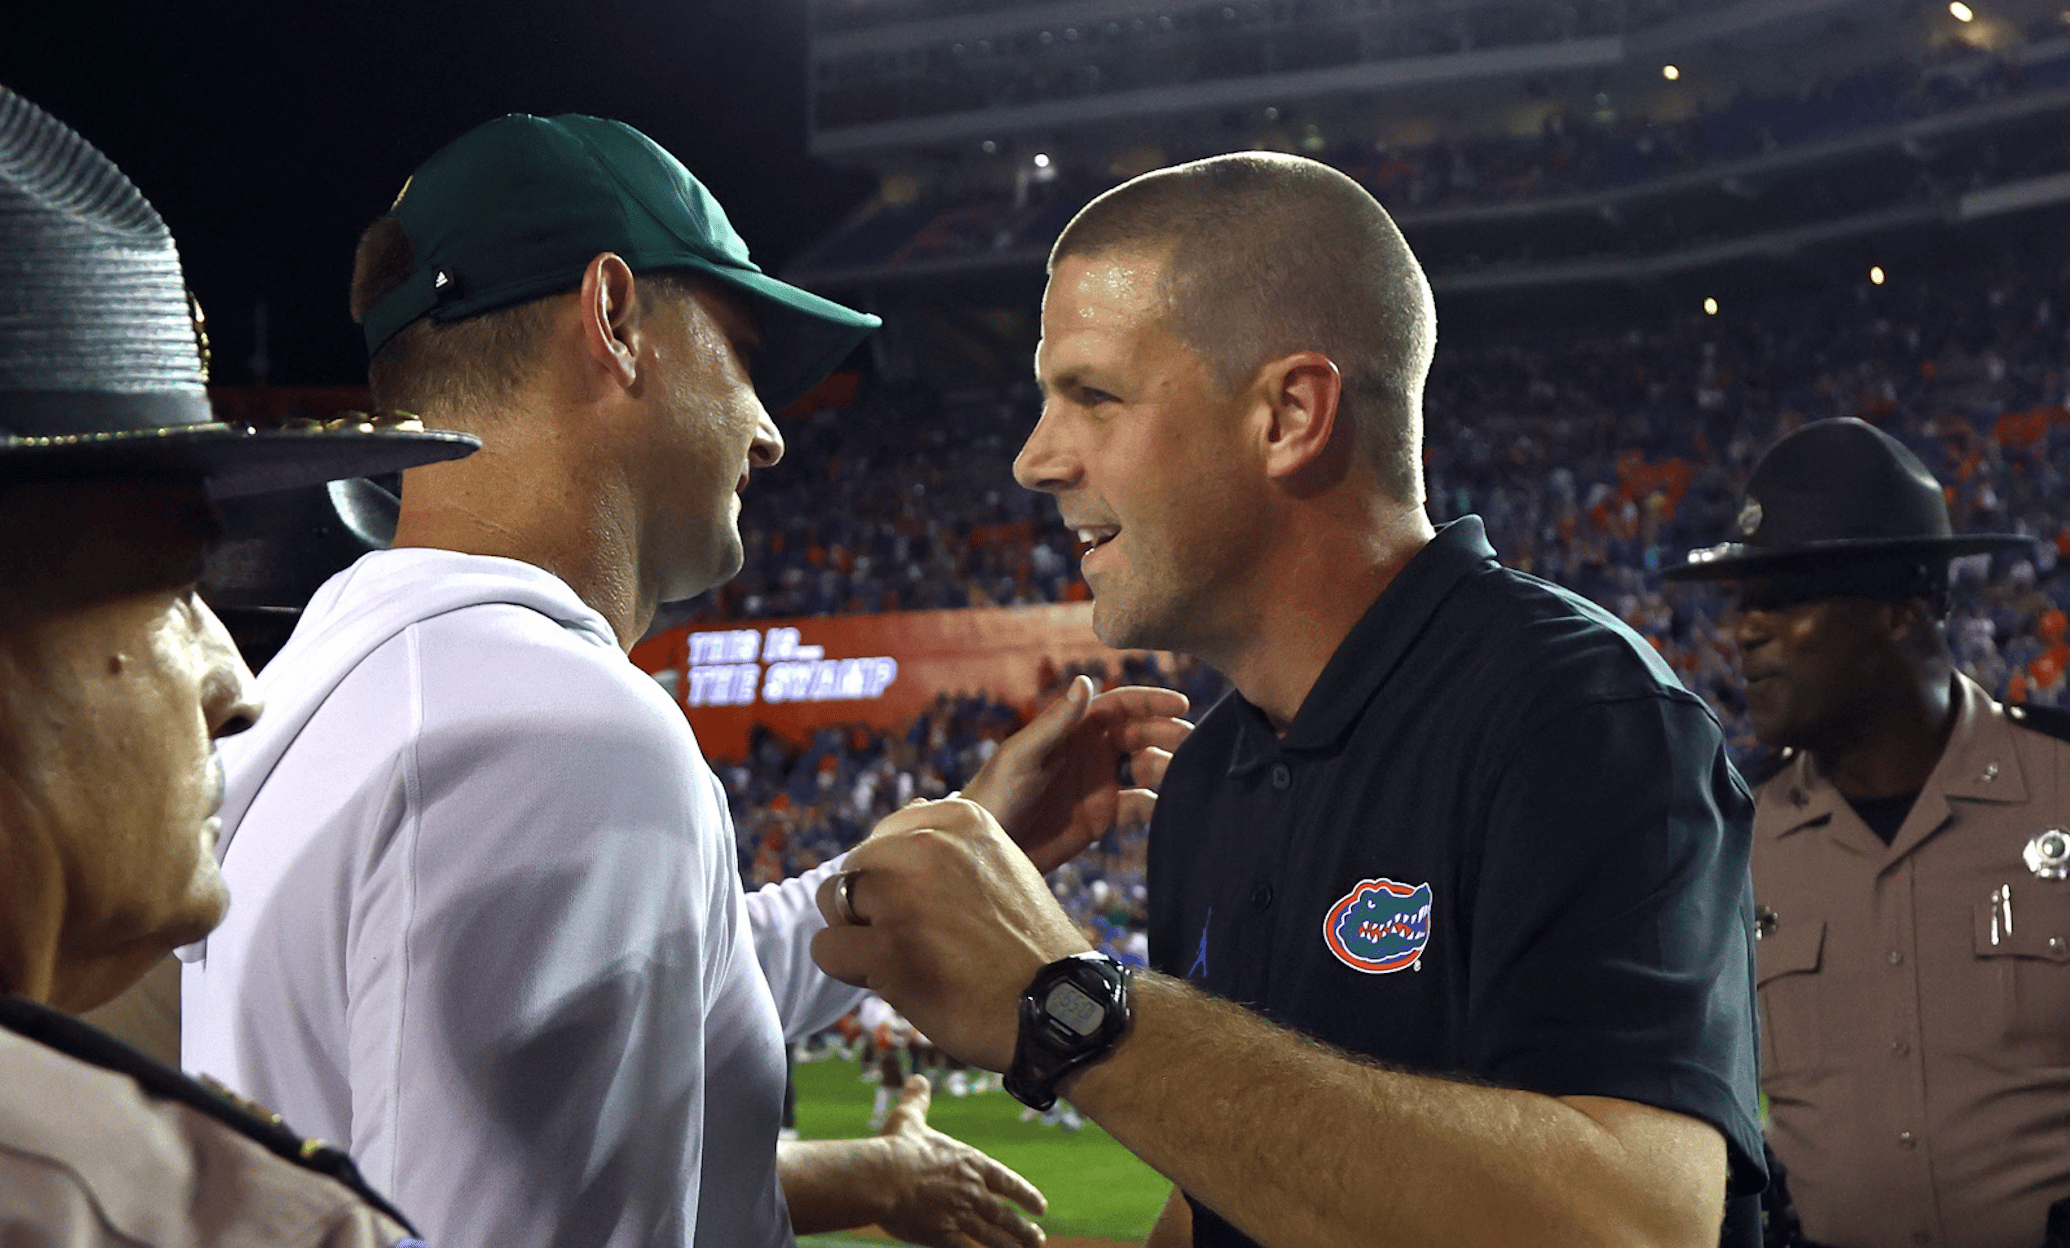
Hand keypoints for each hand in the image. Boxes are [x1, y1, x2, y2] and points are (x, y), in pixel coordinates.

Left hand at [814, 798, 1088, 1069]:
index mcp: (958, 818)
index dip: (895, 880)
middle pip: (855, 867)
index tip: (934, 910)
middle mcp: (926, 845)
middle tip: (921, 942)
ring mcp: (904, 896)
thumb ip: (950, 841)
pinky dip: (850, 970)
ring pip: (833, 902)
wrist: (1059, 1008)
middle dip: (873, 907)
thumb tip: (909, 810)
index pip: (883, 837)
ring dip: (858, 934)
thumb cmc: (1026, 946)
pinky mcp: (887, 949)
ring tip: (908, 959)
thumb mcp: (999, 864)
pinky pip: (827, 948)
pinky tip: (896, 982)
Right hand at [876, 1075, 1047, 1247]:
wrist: (882, 1176)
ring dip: (1010, 1244)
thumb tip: (918, 1078)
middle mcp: (971, 1189)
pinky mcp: (943, 1235)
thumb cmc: (896, 1146)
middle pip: (1003, 1213)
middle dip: (1022, 1227)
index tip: (1041, 1207)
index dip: (1025, 1194)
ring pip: (992, 1234)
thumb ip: (918, 1099)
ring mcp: (960, 1213)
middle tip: (1038, 1238)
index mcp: (969, 1162)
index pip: (1006, 1181)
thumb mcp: (909, 1118)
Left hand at [964, 675, 1192, 872]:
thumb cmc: (995, 792)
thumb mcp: (1024, 755)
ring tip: (1178, 777)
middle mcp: (1093, 751)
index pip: (1122, 705)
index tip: (1181, 704)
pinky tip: (1169, 808)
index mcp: (1075, 728)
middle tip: (1192, 743)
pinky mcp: (1105, 816)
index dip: (1152, 702)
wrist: (989, 844)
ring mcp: (1101, 783)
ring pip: (1149, 767)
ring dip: (1168, 768)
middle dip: (1168, 734)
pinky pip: (1142, 806)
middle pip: (1142, 734)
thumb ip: (1056, 722)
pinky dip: (1160, 805)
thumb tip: (1086, 680)